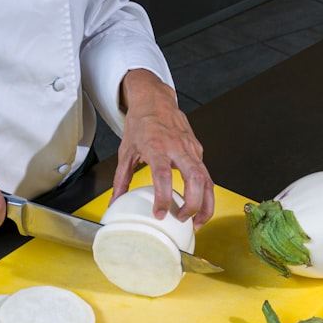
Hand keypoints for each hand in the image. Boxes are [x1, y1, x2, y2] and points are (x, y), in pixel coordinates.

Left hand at [112, 69, 214, 226]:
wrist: (155, 100)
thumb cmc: (141, 123)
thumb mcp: (126, 150)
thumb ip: (121, 179)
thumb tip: (115, 202)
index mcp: (157, 146)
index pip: (163, 175)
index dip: (164, 197)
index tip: (161, 214)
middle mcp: (178, 147)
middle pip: (195, 178)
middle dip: (193, 204)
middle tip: (182, 220)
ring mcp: (191, 148)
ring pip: (207, 179)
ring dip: (205, 204)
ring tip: (197, 222)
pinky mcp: (198, 151)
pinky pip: (206, 175)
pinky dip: (205, 193)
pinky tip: (198, 206)